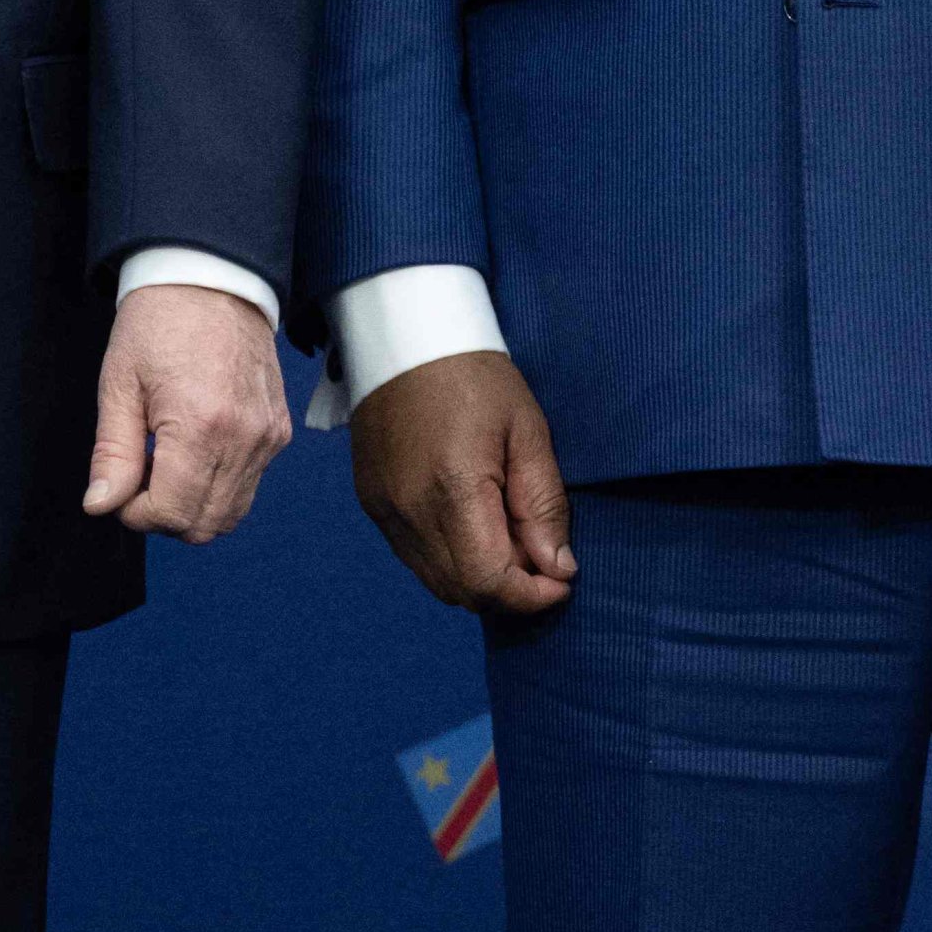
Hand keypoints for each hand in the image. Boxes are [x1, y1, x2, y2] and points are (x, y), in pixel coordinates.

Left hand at [82, 283, 290, 543]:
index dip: (136, 514)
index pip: (171, 512)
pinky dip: (218, 487)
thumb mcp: (120, 384)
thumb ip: (113, 453)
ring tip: (164, 465)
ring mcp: (267, 436)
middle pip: (205, 524)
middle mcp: (244, 438)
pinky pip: (249, 485)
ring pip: (231, 514)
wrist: (210, 279)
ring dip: (192, 506)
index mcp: (201, 425)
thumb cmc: (158, 323)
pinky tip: (192, 452)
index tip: (119, 489)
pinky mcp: (278, 431)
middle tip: (138, 479)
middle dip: (163, 516)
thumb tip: (101, 505)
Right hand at [350, 351, 575, 614]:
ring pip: (435, 581)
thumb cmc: (473, 375)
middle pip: (462, 592)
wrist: (404, 335)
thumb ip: (543, 504)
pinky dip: (447, 558)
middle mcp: (409, 509)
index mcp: (452, 488)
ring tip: (506, 538)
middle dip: (508, 589)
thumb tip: (556, 567)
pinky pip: (412, 555)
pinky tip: (470, 524)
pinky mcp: (371, 501)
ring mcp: (383, 508)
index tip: (561, 579)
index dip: (531, 596)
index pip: (489, 582)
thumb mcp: (527, 430)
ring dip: (477, 577)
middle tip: (539, 556)